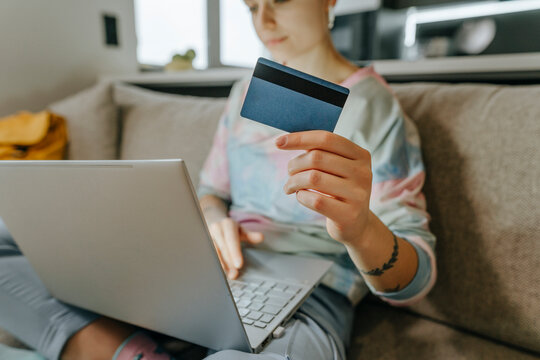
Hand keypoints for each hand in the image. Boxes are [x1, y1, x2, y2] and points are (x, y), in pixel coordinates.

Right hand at [208, 218, 263, 278]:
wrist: (214, 221)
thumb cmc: (230, 229)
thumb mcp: (241, 230)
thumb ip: (251, 236)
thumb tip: (261, 237)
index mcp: (227, 224)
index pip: (231, 240)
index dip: (235, 253)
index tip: (239, 265)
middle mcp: (216, 228)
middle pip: (222, 248)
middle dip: (228, 262)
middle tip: (234, 274)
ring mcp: (208, 236)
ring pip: (213, 253)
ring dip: (221, 265)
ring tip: (228, 275)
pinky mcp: (203, 243)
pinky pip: (208, 255)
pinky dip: (214, 264)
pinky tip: (219, 272)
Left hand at [276, 130, 373, 245]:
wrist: (356, 224)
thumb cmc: (338, 190)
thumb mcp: (337, 168)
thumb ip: (320, 153)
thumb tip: (285, 140)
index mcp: (360, 155)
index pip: (326, 138)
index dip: (299, 138)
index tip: (278, 142)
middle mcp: (363, 172)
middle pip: (316, 158)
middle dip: (295, 164)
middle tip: (289, 173)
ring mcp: (358, 194)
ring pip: (313, 178)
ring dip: (294, 181)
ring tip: (290, 187)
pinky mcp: (349, 214)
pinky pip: (315, 200)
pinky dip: (301, 197)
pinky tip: (301, 197)